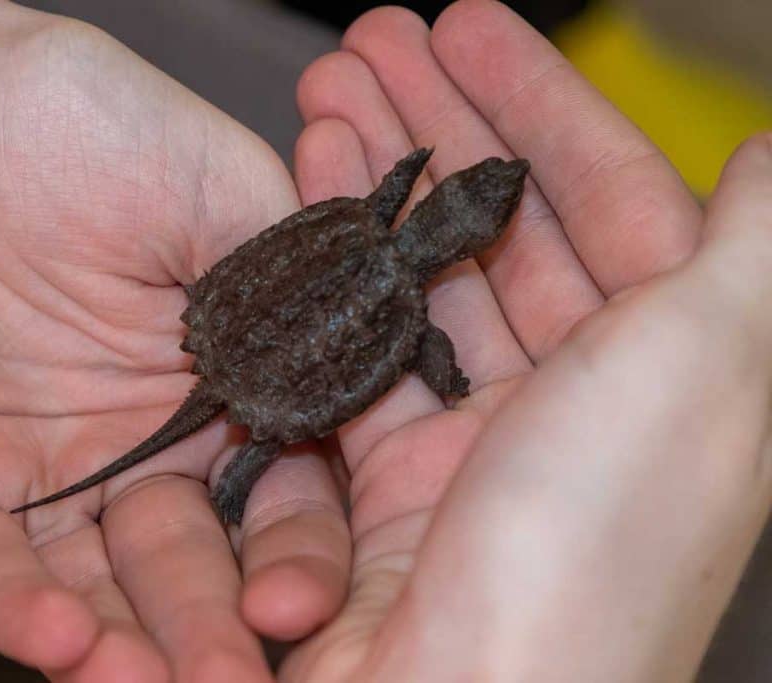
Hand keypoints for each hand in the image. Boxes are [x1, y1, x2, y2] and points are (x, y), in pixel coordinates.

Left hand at [0, 2, 351, 679]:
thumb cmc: (69, 115)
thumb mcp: (212, 183)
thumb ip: (294, 284)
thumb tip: (384, 375)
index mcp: (215, 379)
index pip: (279, 492)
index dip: (299, 550)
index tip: (304, 597)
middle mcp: (134, 439)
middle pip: (192, 560)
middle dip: (218, 623)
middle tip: (236, 674)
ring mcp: (37, 468)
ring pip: (93, 585)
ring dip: (129, 646)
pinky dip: (17, 607)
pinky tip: (62, 639)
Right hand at [283, 2, 768, 679]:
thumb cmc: (592, 545)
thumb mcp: (704, 371)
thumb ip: (752, 254)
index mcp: (667, 371)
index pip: (609, 196)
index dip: (537, 102)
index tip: (463, 25)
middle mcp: (577, 403)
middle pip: (500, 229)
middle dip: (438, 125)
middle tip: (368, 44)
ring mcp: (479, 442)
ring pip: (422, 281)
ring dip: (372, 187)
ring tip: (320, 101)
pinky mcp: (391, 482)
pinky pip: (361, 352)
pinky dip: (330, 280)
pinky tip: (299, 213)